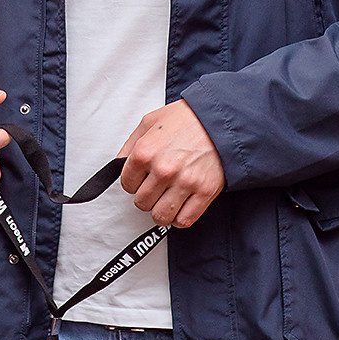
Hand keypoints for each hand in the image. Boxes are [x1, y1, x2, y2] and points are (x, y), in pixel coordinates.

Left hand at [119, 100, 224, 228]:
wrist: (219, 119)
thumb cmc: (185, 119)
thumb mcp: (149, 122)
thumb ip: (130, 145)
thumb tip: (119, 166)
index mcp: (145, 152)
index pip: (127, 185)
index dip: (134, 182)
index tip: (143, 178)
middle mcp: (163, 169)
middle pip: (142, 203)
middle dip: (147, 196)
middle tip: (157, 187)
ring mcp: (184, 182)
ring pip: (161, 216)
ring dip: (162, 210)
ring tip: (167, 199)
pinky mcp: (205, 192)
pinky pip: (184, 220)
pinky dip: (180, 218)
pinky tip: (181, 206)